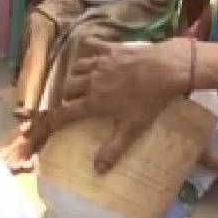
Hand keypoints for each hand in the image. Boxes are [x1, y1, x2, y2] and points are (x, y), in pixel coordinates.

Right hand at [24, 39, 187, 171]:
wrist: (166, 68)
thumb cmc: (150, 100)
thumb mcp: (133, 128)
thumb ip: (113, 149)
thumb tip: (98, 170)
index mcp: (94, 103)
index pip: (66, 112)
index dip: (56, 119)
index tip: (51, 124)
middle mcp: (91, 82)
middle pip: (66, 88)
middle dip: (65, 96)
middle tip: (70, 102)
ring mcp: (100, 63)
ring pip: (75, 68)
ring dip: (74, 75)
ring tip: (79, 81)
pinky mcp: (110, 48)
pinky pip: (91, 47)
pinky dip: (86, 51)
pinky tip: (88, 52)